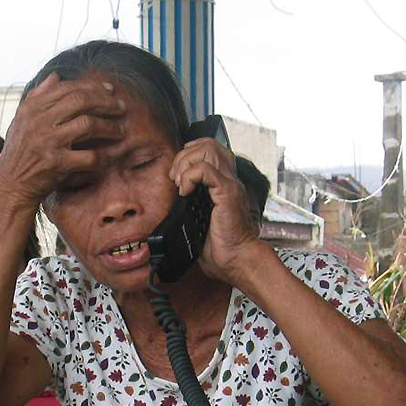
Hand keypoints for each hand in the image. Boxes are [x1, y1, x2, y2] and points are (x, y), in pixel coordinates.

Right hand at [0, 73, 126, 208]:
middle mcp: (38, 122)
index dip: (92, 86)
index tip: (110, 89)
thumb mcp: (21, 121)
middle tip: (121, 107)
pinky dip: (104, 155)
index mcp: (31, 108)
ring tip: (121, 130)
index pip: (67, 88)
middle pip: (80, 101)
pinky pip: (90, 156)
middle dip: (106, 102)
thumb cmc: (19, 153)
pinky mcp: (57, 164)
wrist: (11, 186)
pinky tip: (112, 155)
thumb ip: (37, 97)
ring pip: (88, 124)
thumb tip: (56, 75)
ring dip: (109, 126)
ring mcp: (48, 142)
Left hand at [167, 138, 262, 283]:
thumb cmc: (221, 249)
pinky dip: (189, 176)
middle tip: (174, 178)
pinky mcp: (227, 192)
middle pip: (209, 144)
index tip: (176, 176)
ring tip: (179, 183)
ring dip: (186, 163)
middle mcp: (229, 180)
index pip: (210, 150)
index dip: (189, 154)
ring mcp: (230, 184)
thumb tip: (169, 209)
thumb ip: (189, 209)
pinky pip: (205, 169)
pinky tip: (184, 192)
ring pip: (208, 149)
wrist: (237, 261)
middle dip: (184, 155)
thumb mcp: (199, 223)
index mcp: (224, 184)